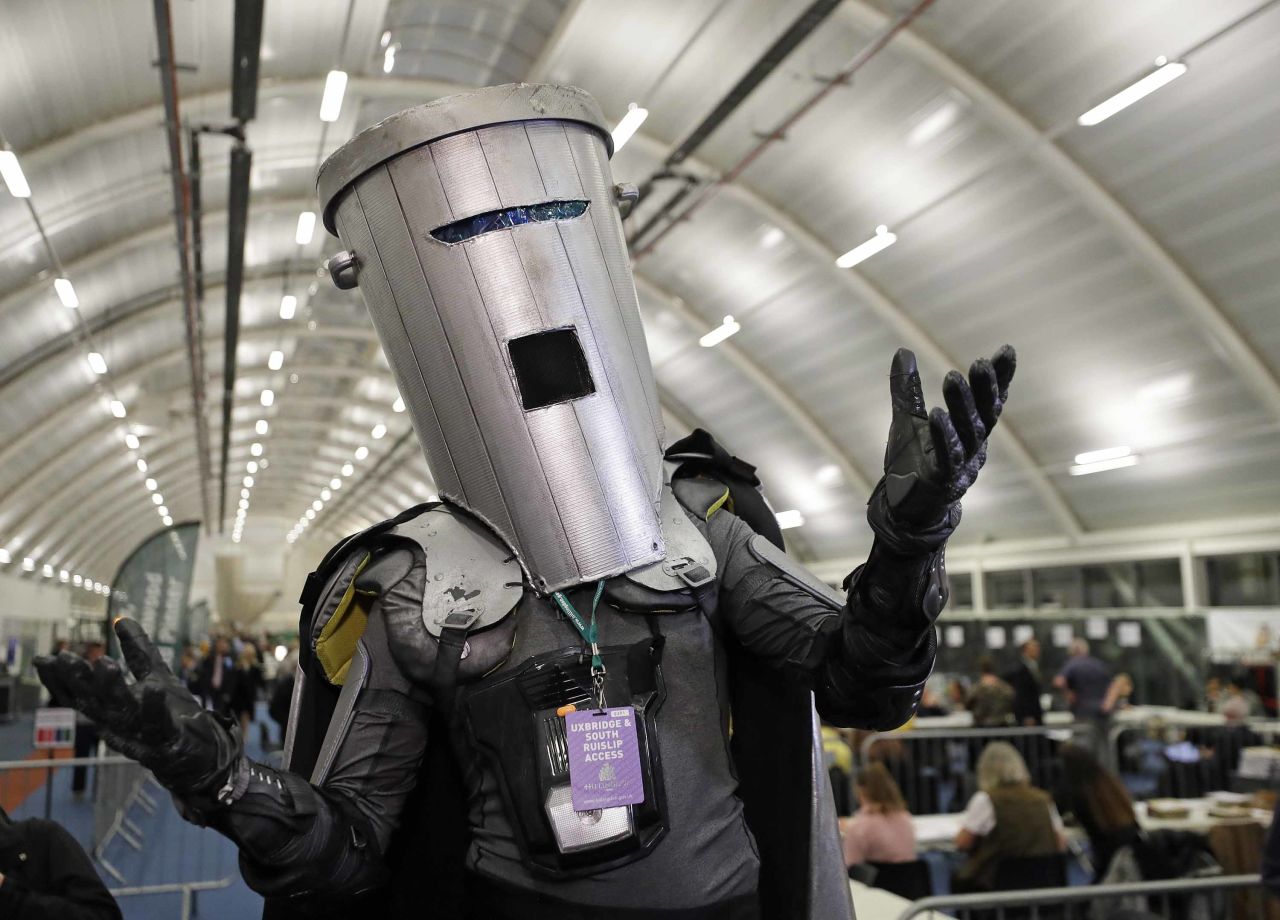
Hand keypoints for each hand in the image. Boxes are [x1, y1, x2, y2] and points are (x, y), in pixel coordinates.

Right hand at [34, 620, 239, 796]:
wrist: (204, 758)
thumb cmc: (175, 717)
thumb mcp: (157, 677)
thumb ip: (139, 652)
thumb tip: (122, 619)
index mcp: (113, 712)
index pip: (80, 697)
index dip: (60, 681)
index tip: (44, 660)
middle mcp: (121, 725)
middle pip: (95, 703)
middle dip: (80, 681)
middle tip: (66, 657)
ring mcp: (143, 735)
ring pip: (122, 712)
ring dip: (112, 689)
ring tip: (105, 663)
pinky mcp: (168, 741)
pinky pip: (159, 724)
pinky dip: (154, 707)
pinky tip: (154, 689)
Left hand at [880, 345, 1015, 525]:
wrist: (905, 506)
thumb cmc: (913, 461)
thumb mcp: (908, 418)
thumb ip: (907, 388)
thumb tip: (903, 351)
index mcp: (970, 430)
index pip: (988, 401)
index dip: (999, 379)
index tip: (1007, 351)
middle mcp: (973, 447)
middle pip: (984, 415)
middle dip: (984, 389)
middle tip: (980, 363)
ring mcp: (962, 466)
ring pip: (968, 433)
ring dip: (962, 406)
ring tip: (953, 379)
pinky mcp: (944, 481)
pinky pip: (948, 458)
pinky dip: (944, 436)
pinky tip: (938, 415)